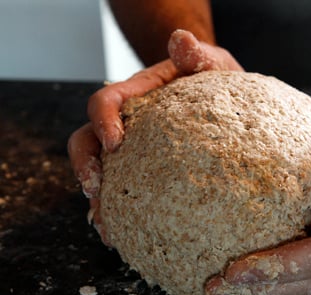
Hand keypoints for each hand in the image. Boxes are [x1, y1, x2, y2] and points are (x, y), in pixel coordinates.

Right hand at [67, 30, 241, 242]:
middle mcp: (127, 124)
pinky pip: (124, 191)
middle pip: (88, 141)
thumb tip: (182, 40)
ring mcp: (134, 150)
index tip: (115, 142)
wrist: (221, 101)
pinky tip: (125, 235)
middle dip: (85, 166)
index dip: (103, 119)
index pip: (106, 102)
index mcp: (137, 96)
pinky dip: (119, 212)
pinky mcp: (145, 172)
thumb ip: (197, 55)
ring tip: (107, 228)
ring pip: (101, 172)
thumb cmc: (215, 81)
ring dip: (98, 199)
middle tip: (95, 190)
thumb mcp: (212, 65)